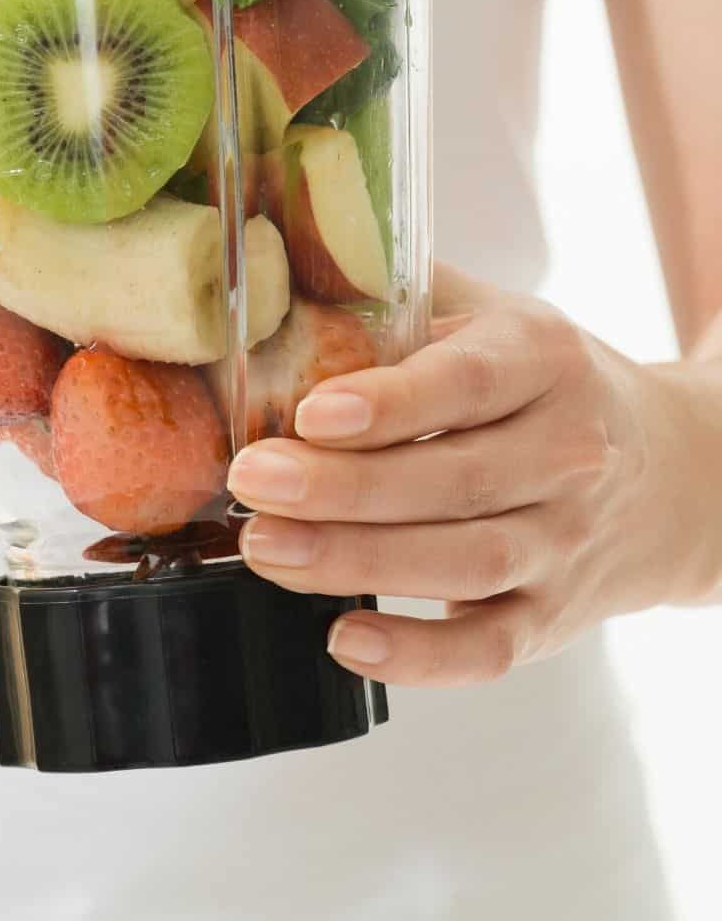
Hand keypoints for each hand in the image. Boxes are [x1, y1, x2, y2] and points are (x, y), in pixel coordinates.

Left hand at [229, 267, 718, 686]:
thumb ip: (402, 289)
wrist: (669, 471)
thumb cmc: (540, 382)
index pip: (467, 382)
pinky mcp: (553, 617)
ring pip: (463, 563)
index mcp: (545, 359)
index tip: (311, 414)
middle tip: (252, 481)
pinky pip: (487, 648)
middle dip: (341, 488)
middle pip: (452, 480)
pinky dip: (418, 657)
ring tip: (266, 547)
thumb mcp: (493, 313)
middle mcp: (567, 452)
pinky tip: (343, 638)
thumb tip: (285, 263)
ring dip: (356, 562)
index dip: (390, 403)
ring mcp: (565, 541)